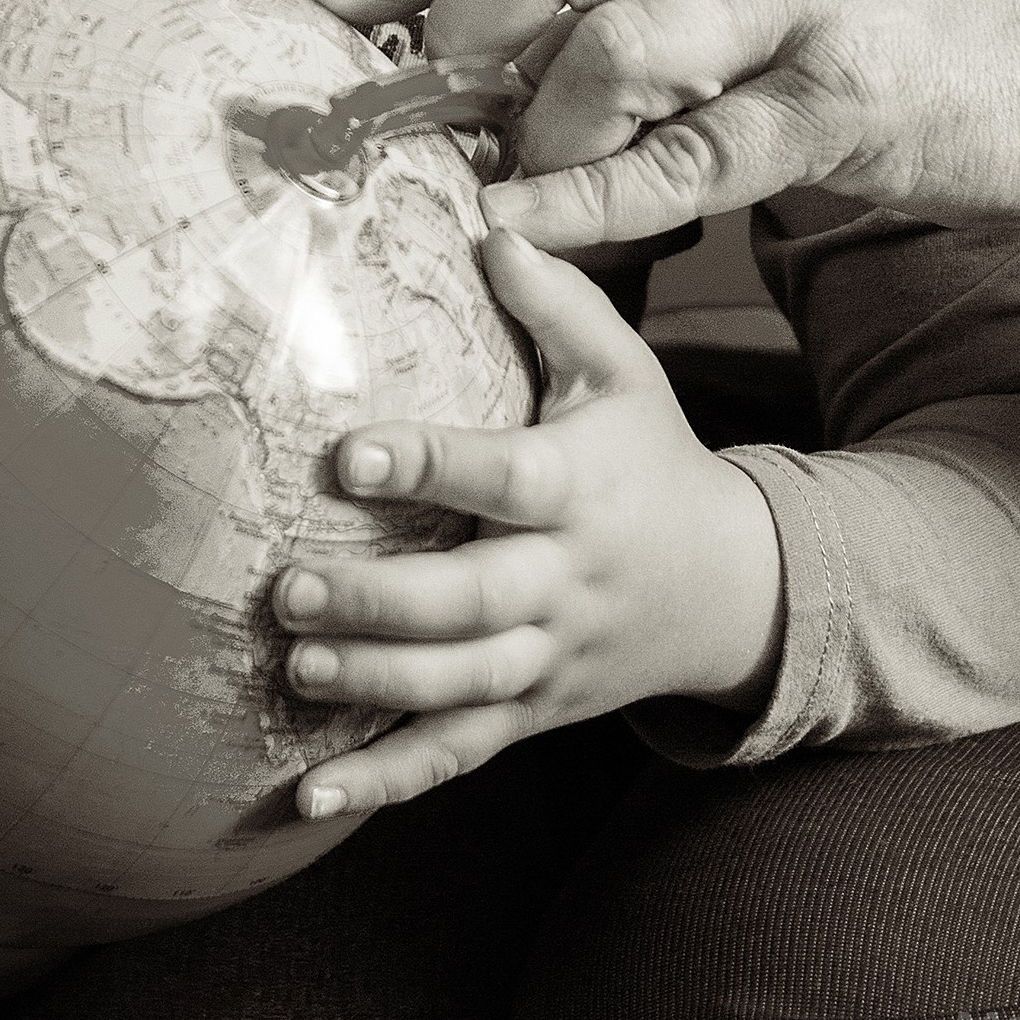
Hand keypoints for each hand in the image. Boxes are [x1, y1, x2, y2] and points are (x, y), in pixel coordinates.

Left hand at [275, 228, 784, 820]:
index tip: (348, 456)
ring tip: (295, 665)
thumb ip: (557, 301)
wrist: (731, 587)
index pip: (501, 477)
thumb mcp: (624, 370)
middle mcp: (564, 581)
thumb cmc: (653, 456)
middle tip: (288, 585)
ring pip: (461, 689)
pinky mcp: (531, 715)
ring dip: (374, 686)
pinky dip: (385, 785)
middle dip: (378, 602)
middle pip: (469, 604)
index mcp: (578, 487)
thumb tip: (491, 222)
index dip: (427, 467)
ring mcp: (548, 660)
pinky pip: (457, 757)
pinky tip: (308, 797)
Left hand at [301, 0, 1019, 249]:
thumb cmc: (928, 8)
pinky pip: (698, 151)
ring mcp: (800, 6)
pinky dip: (604, 196)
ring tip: (486, 186)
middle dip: (450, 22)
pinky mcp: (848, 103)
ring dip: (530, 122)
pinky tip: (542, 228)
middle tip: (397, 105)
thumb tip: (532, 35)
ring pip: (615, 41)